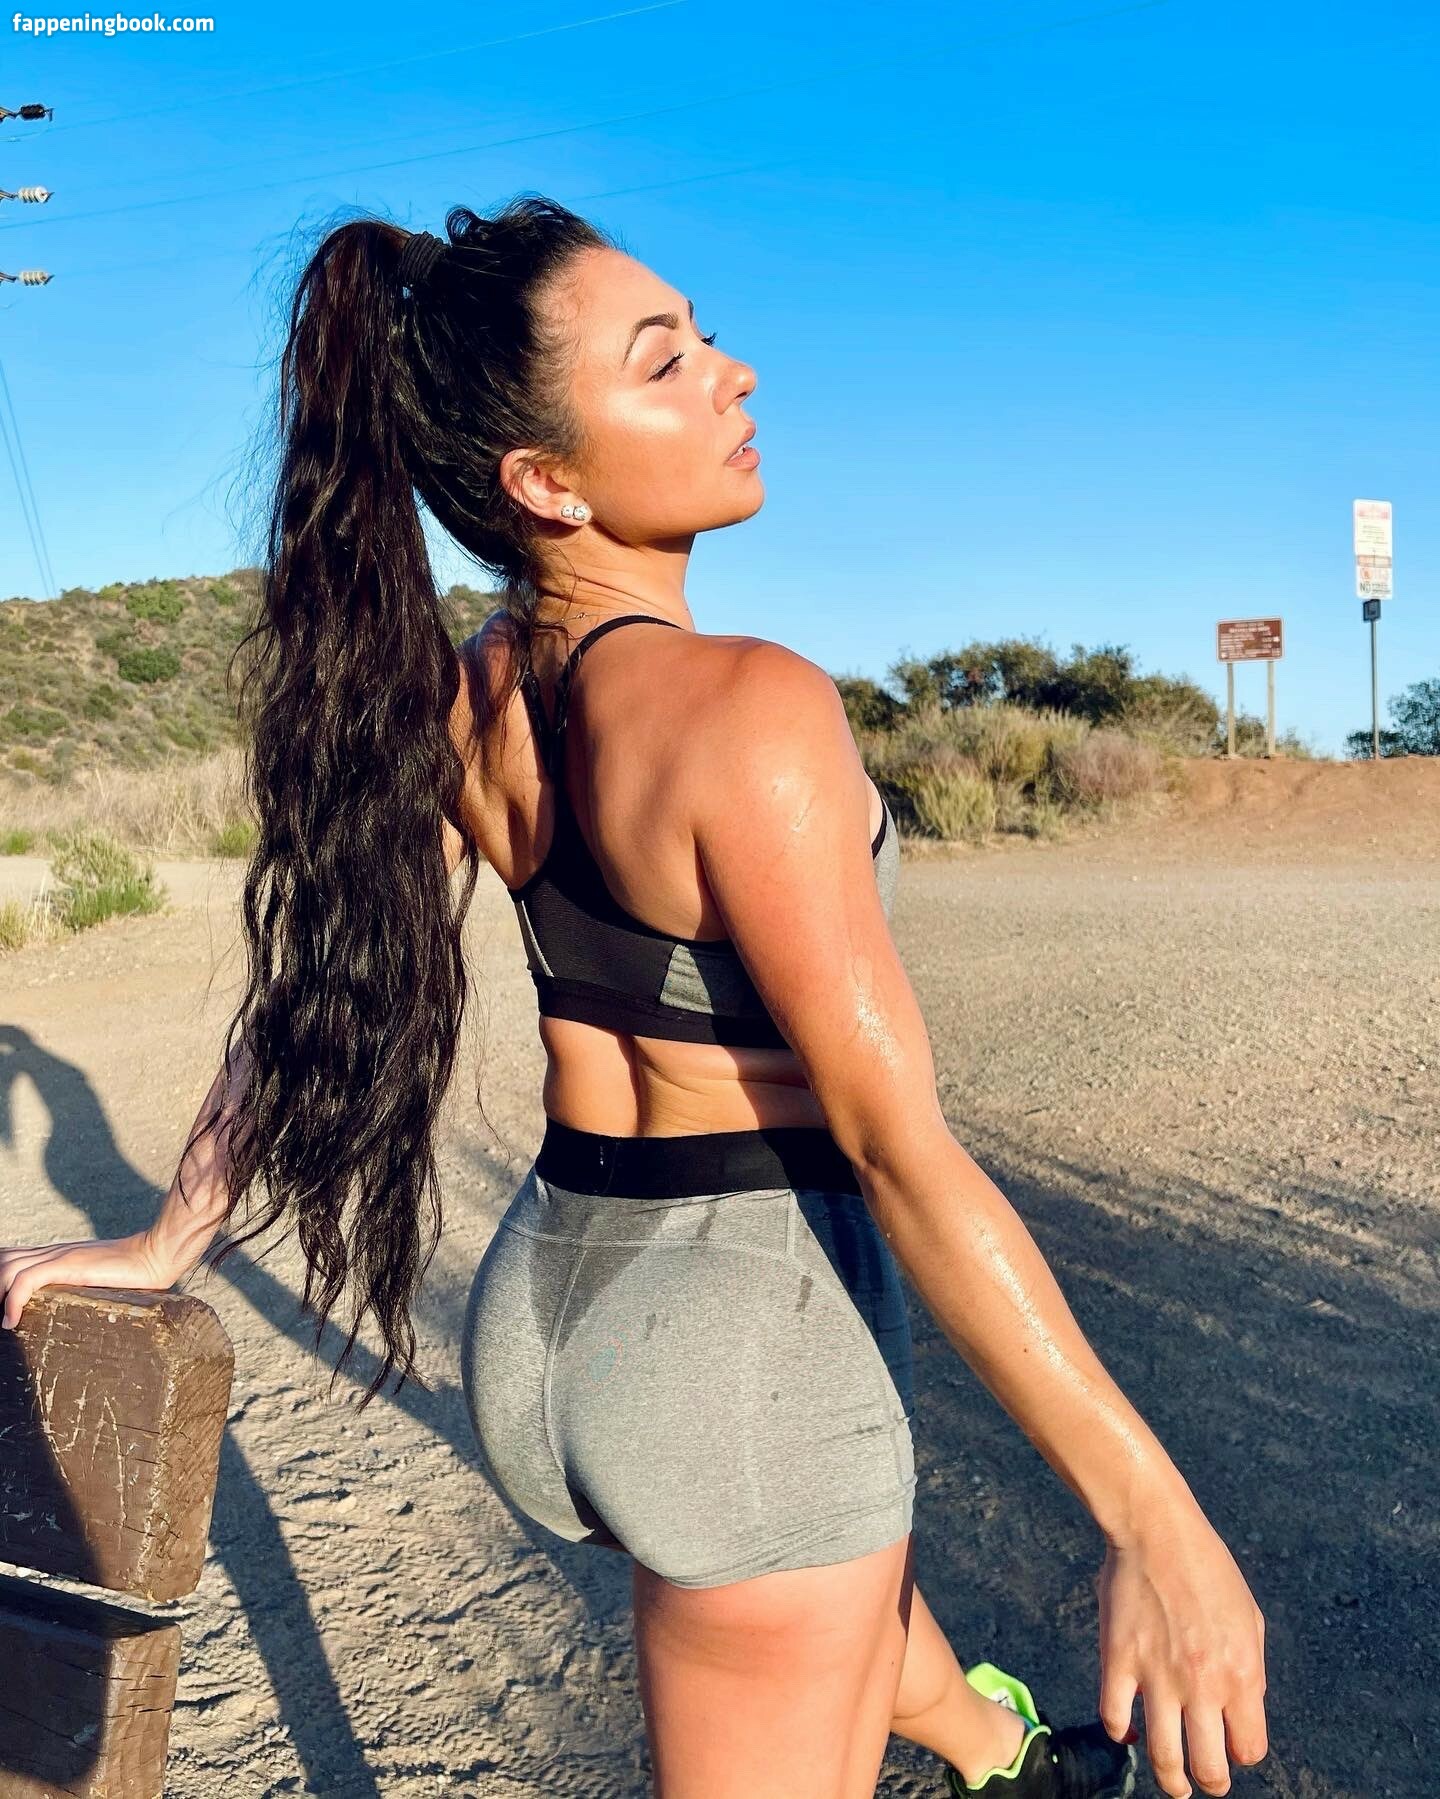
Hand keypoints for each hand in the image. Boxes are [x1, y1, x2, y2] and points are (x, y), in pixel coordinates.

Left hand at [0, 1231, 177, 1328]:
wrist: (153, 1256)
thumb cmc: (131, 1274)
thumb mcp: (94, 1280)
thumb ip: (75, 1286)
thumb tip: (63, 1310)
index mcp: (54, 1255)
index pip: (10, 1257)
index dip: (1, 1276)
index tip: (3, 1306)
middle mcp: (50, 1252)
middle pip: (3, 1261)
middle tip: (2, 1315)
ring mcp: (57, 1256)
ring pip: (7, 1270)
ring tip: (5, 1322)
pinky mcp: (67, 1264)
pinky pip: (25, 1281)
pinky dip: (12, 1302)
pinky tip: (12, 1322)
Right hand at [1095, 1511, 1267, 1797]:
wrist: (1157, 1531)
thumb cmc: (1208, 1569)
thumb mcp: (1250, 1619)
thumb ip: (1251, 1672)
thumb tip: (1242, 1712)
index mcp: (1241, 1675)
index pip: (1249, 1749)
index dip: (1241, 1754)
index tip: (1232, 1746)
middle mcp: (1202, 1685)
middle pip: (1208, 1768)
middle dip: (1210, 1783)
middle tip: (1206, 1781)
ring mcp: (1157, 1676)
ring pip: (1164, 1758)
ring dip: (1171, 1779)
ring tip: (1173, 1782)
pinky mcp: (1118, 1662)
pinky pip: (1115, 1719)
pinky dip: (1122, 1735)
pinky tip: (1129, 1731)